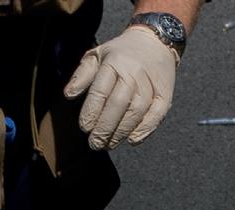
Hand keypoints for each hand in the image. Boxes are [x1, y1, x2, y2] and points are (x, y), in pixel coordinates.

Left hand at [64, 26, 177, 149]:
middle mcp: (134, 71)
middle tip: (95, 144)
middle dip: (105, 127)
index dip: (91, 112)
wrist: (154, 40)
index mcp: (114, 62)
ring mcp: (151, 82)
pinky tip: (132, 140)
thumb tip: (69, 95)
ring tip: (109, 144)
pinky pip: (157, 113)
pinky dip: (145, 129)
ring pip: (137, 111)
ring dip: (121, 132)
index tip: (85, 128)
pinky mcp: (165, 92)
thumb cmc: (118, 55)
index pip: (100, 91)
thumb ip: (81, 76)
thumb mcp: (96, 56)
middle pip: (118, 103)